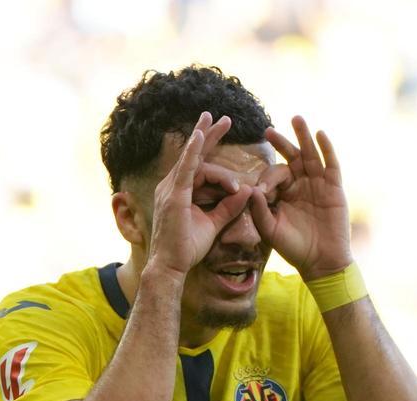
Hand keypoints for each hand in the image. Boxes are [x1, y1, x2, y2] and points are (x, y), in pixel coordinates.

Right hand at [148, 112, 253, 275]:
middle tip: (223, 117)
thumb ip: (228, 207)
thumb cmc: (186, 249)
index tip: (224, 133)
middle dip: (208, 133)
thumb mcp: (213, 224)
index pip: (197, 165)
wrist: (171, 267)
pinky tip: (201, 136)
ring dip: (208, 139)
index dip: (209, 148)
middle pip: (192, 154)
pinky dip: (193, 151)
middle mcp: (171, 186)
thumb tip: (246, 191)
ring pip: (195, 160)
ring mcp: (170, 189)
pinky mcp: (174, 196)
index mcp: (178, 191)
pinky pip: (185, 169)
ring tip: (223, 122)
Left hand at [250, 116, 352, 279]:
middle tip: (268, 130)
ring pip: (310, 155)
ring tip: (296, 119)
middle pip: (291, 157)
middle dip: (281, 143)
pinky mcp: (334, 188)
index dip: (267, 180)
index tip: (261, 191)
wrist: (320, 262)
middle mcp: (300, 185)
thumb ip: (260, 210)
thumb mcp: (270, 229)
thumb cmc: (293, 248)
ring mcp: (318, 184)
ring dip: (303, 136)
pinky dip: (327, 149)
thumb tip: (252, 189)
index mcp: (284, 194)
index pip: (274, 176)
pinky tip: (320, 134)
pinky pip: (331, 164)